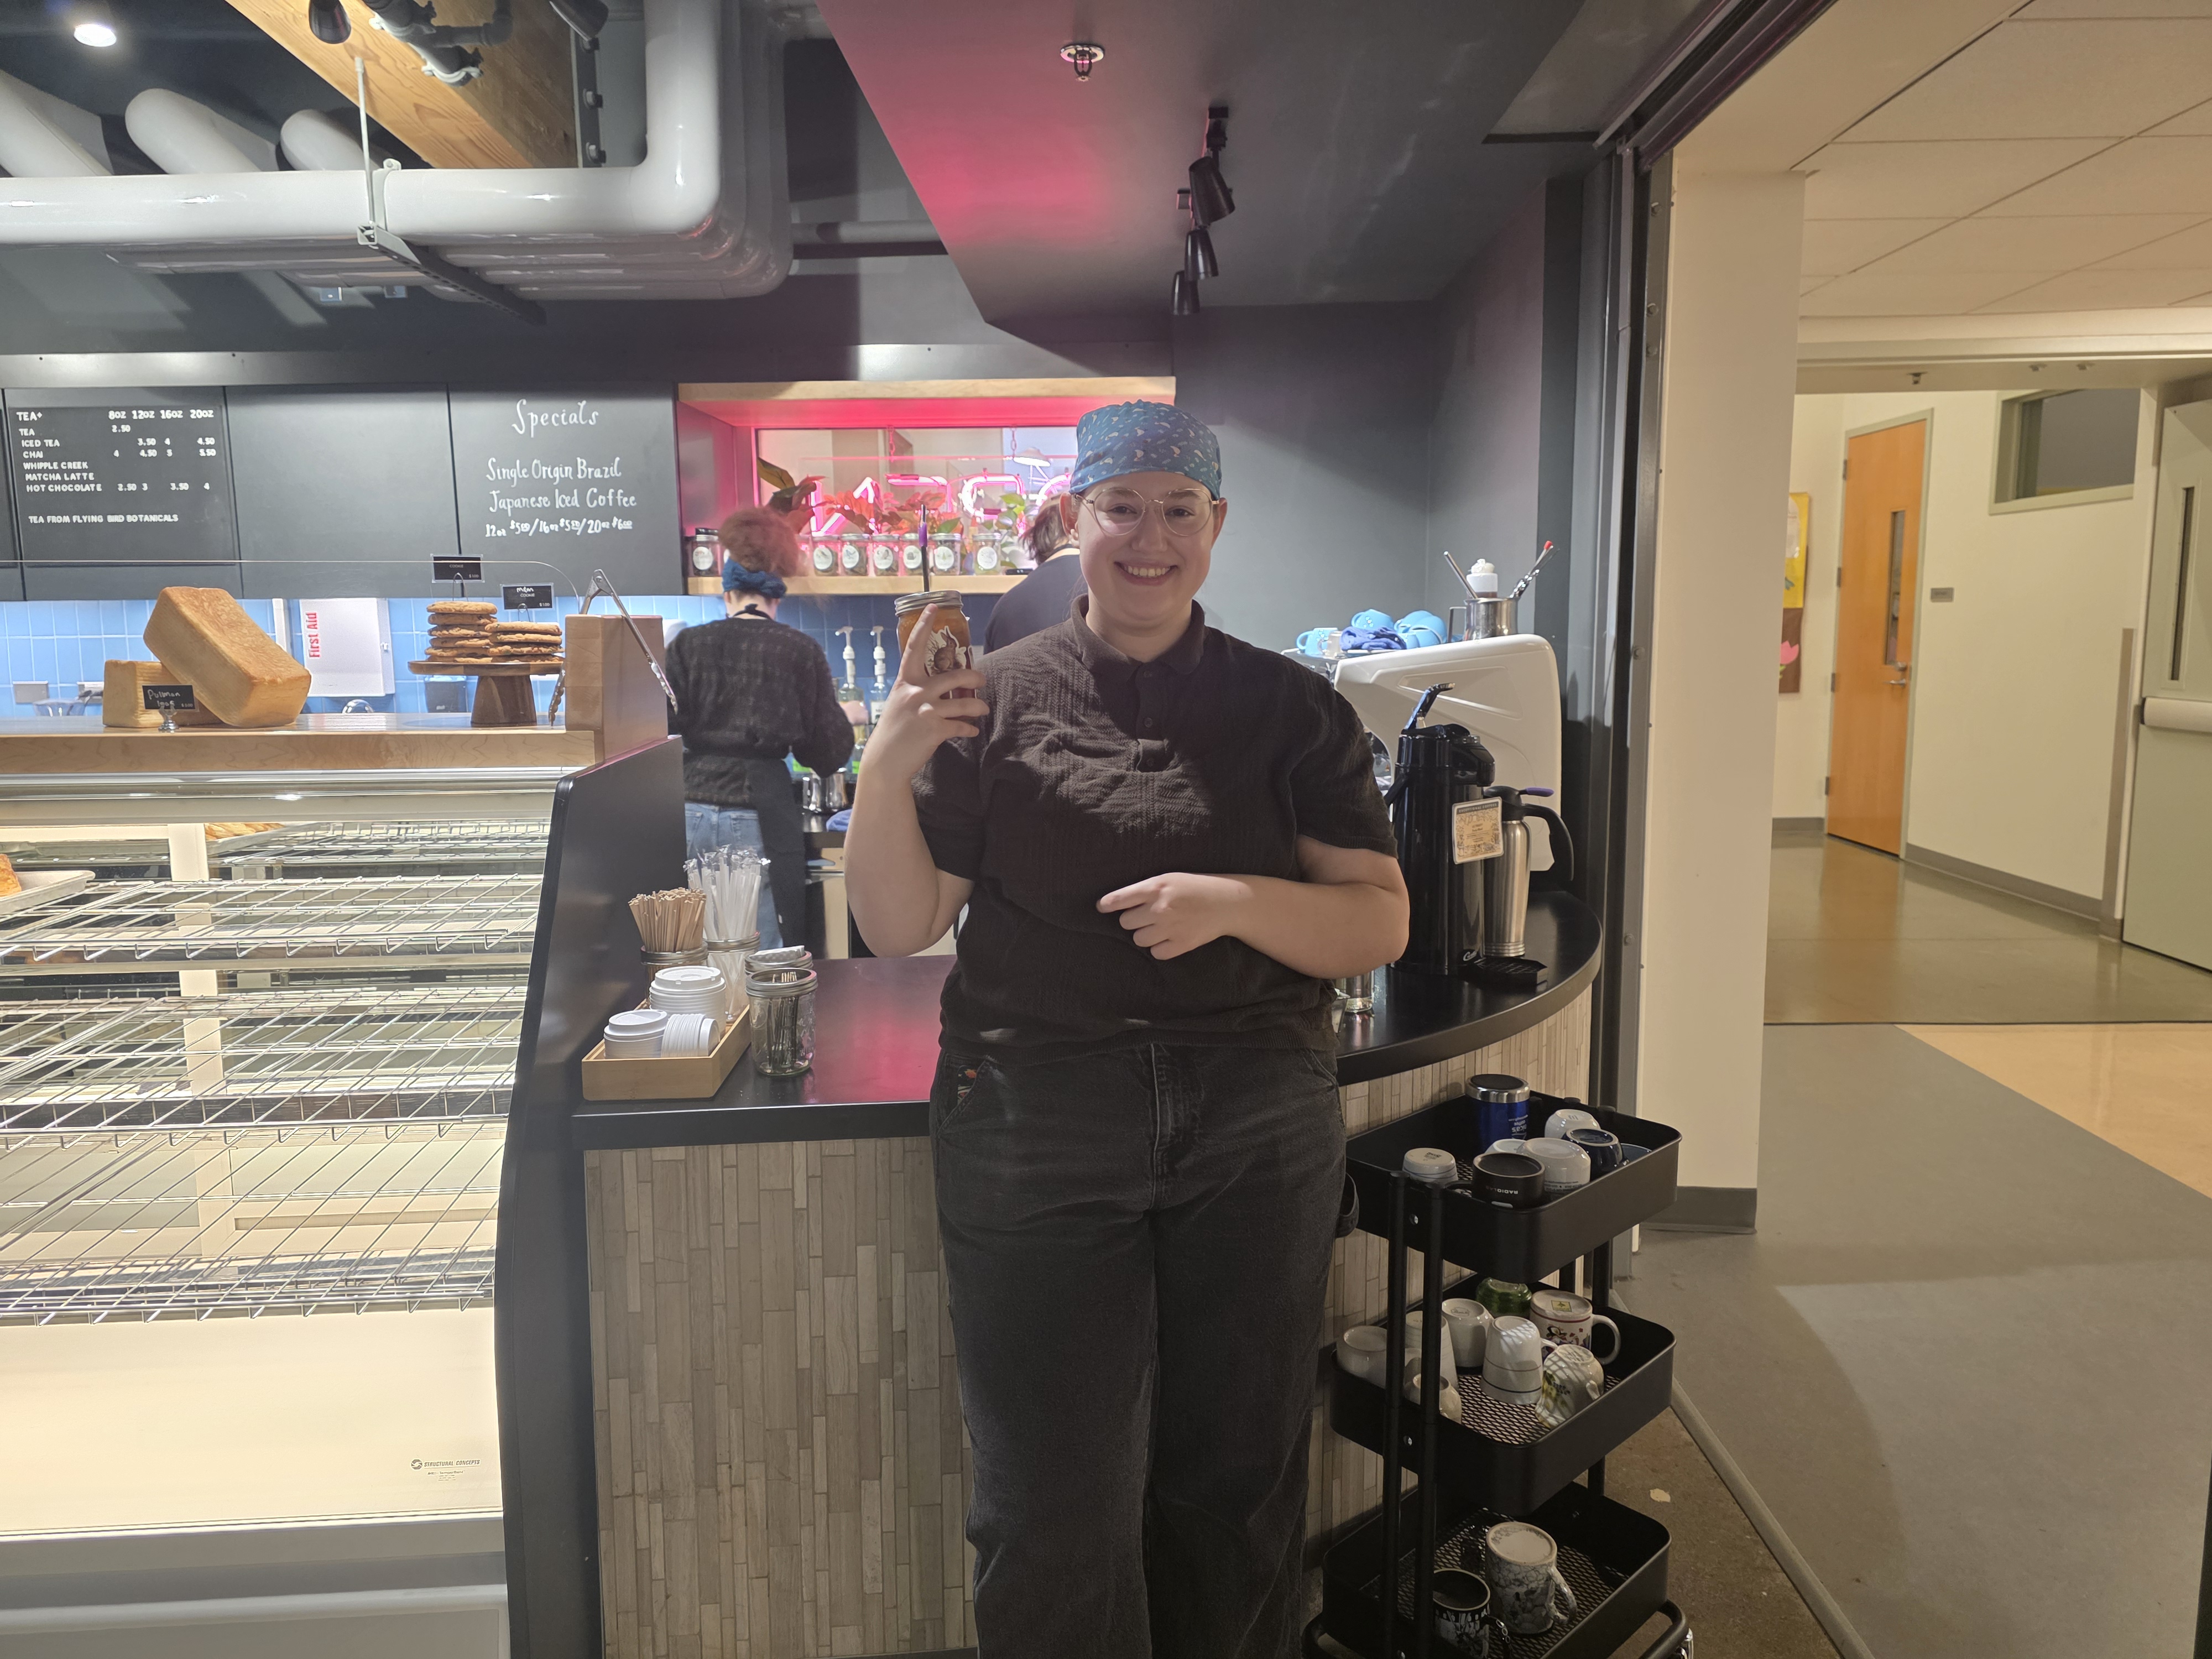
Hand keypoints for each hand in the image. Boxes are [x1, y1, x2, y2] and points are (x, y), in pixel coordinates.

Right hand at [858, 606, 986, 785]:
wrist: (885, 761)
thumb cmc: (894, 731)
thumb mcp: (900, 703)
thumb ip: (917, 690)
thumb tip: (944, 686)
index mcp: (905, 682)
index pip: (914, 647)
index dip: (924, 626)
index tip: (934, 607)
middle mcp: (915, 692)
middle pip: (954, 675)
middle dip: (974, 677)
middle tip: (981, 680)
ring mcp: (925, 710)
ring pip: (965, 703)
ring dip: (978, 707)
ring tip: (982, 709)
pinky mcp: (934, 730)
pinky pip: (961, 726)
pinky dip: (969, 729)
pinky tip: (970, 731)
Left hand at [1097, 872, 1251, 959]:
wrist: (1227, 903)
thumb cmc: (1195, 888)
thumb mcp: (1170, 878)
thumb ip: (1146, 889)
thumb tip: (1116, 903)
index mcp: (1156, 887)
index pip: (1120, 899)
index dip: (1107, 904)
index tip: (1101, 907)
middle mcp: (1160, 908)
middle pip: (1126, 922)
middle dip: (1133, 919)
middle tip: (1148, 915)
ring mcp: (1170, 927)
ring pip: (1139, 939)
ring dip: (1145, 934)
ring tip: (1160, 926)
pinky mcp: (1181, 944)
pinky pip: (1156, 953)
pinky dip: (1160, 948)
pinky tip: (1169, 937)